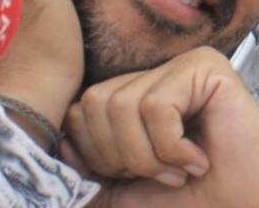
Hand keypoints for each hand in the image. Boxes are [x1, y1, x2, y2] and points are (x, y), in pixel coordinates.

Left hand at [64, 46, 258, 207]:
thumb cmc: (190, 202)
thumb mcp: (124, 192)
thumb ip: (87, 172)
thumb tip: (51, 148)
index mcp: (134, 94)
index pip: (79, 110)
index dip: (98, 157)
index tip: (139, 178)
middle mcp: (156, 71)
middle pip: (94, 104)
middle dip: (121, 157)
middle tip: (163, 174)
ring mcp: (182, 64)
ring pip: (122, 106)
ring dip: (149, 156)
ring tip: (181, 169)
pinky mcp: (206, 67)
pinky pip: (156, 106)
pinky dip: (171, 147)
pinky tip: (198, 158)